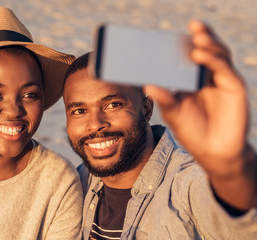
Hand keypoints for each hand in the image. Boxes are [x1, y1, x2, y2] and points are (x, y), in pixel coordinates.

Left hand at [144, 20, 256, 208]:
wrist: (214, 153)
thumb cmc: (193, 132)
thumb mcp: (174, 115)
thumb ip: (164, 100)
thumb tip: (148, 85)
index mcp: (191, 80)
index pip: (188, 57)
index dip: (182, 45)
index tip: (170, 35)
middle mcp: (207, 76)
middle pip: (206, 50)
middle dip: (200, 36)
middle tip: (192, 24)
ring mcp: (221, 81)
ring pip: (218, 55)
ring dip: (209, 43)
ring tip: (197, 35)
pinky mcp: (234, 88)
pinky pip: (225, 70)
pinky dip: (214, 60)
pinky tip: (201, 55)